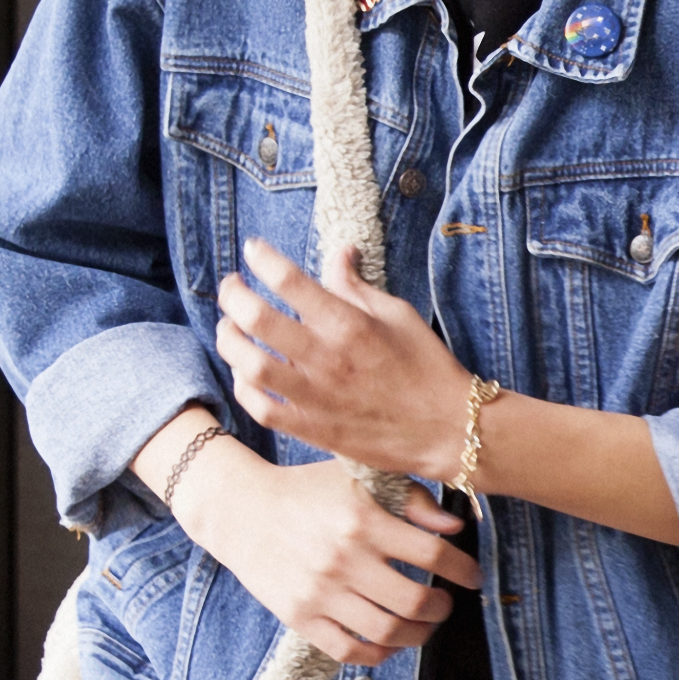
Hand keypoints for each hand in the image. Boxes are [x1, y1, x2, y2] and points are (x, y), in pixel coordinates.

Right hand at [181, 447, 480, 663]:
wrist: (241, 511)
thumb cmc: (308, 491)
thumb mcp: (357, 477)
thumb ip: (410, 498)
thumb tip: (455, 526)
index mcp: (363, 520)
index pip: (433, 556)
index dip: (463, 570)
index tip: (472, 576)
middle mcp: (344, 559)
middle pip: (415, 601)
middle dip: (442, 608)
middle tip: (446, 603)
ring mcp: (321, 592)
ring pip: (387, 632)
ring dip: (418, 635)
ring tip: (424, 626)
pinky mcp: (300, 617)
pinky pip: (349, 650)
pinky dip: (379, 654)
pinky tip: (390, 643)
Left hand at [219, 236, 472, 481]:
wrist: (448, 428)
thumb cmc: (427, 368)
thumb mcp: (398, 315)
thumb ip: (357, 286)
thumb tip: (338, 254)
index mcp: (349, 324)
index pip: (289, 280)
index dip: (262, 258)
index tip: (254, 250)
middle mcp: (325, 358)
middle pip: (256, 318)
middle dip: (234, 294)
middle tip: (232, 286)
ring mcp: (315, 396)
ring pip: (249, 365)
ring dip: (230, 341)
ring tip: (229, 328)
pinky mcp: (312, 428)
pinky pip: (262, 409)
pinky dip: (244, 388)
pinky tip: (245, 374)